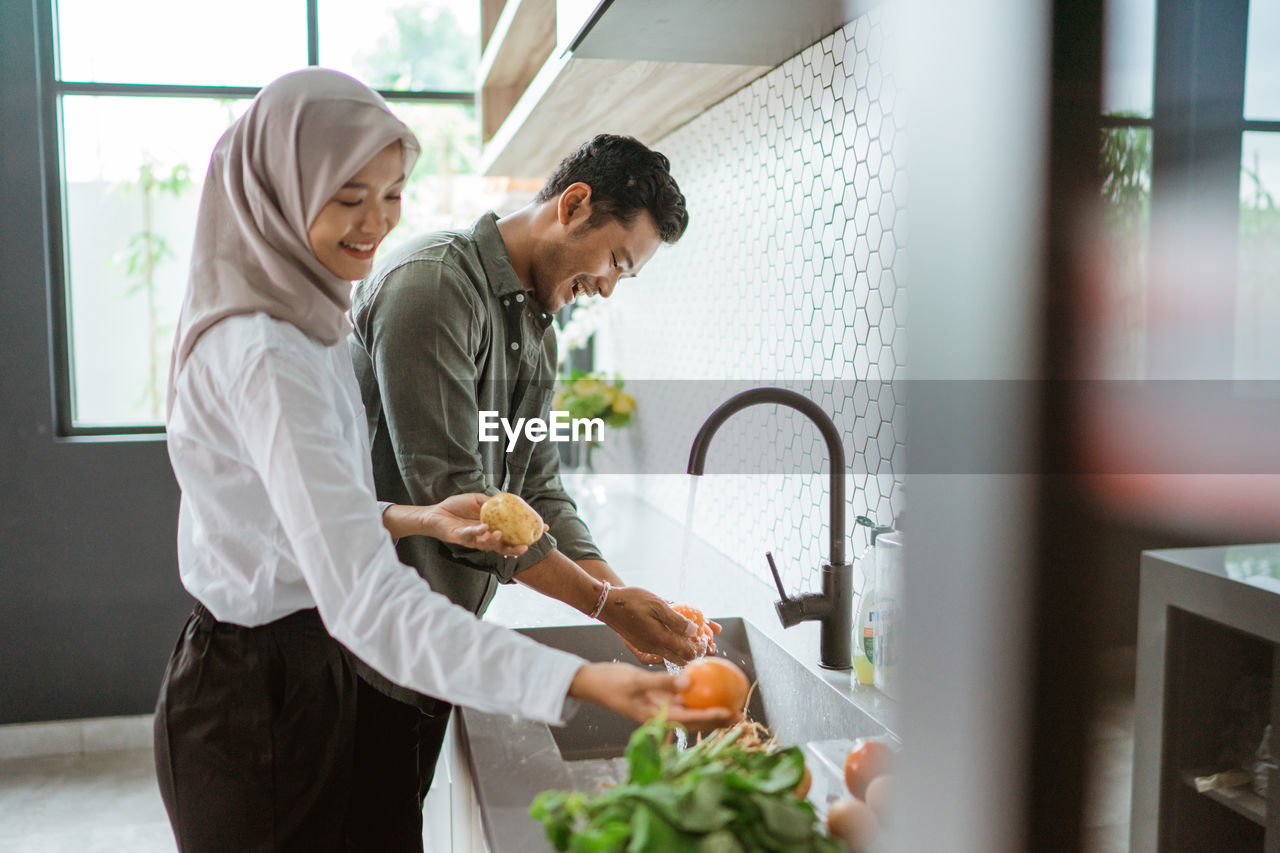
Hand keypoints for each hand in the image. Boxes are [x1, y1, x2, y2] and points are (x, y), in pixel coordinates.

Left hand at [427, 493, 547, 557]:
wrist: (436, 512)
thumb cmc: (457, 507)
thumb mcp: (479, 501)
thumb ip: (492, 503)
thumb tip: (508, 501)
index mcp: (492, 529)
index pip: (514, 533)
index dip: (528, 533)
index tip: (544, 528)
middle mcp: (485, 538)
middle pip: (503, 547)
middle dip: (515, 549)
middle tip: (525, 546)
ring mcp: (473, 540)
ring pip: (488, 545)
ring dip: (495, 541)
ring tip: (501, 534)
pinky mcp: (460, 538)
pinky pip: (471, 536)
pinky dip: (478, 532)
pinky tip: (484, 527)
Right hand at [568, 662, 740, 730]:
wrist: (590, 683)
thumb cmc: (610, 683)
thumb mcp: (636, 680)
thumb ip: (662, 682)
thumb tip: (689, 681)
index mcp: (655, 717)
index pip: (690, 719)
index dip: (712, 718)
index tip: (730, 714)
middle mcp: (660, 717)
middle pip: (695, 721)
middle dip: (718, 721)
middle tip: (741, 715)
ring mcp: (659, 711)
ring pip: (691, 714)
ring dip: (712, 712)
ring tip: (733, 708)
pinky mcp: (658, 702)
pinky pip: (682, 702)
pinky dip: (698, 699)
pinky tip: (710, 690)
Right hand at [600, 587, 702, 664]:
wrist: (607, 604)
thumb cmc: (631, 601)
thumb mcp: (657, 604)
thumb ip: (677, 620)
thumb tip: (695, 630)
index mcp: (659, 639)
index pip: (687, 652)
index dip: (701, 649)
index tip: (710, 642)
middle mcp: (654, 648)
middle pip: (681, 659)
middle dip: (697, 653)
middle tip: (710, 647)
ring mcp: (647, 648)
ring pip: (672, 656)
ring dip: (686, 650)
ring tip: (698, 641)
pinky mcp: (642, 645)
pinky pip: (662, 651)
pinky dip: (674, 646)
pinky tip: (678, 637)